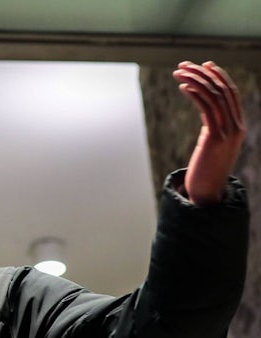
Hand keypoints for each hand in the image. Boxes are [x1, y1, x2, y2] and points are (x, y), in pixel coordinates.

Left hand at [172, 61, 244, 205]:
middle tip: (184, 65)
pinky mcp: (216, 138)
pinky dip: (196, 94)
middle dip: (203, 73)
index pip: (231, 93)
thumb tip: (206, 111)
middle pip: (222, 90)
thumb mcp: (212, 143)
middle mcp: (237, 126)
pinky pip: (207, 109)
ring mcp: (228, 132)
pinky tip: (183, 87)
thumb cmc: (206, 170)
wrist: (207, 192)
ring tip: (178, 72)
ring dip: (195, 80)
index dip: (218, 76)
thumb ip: (213, 126)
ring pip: (214, 96)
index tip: (203, 64)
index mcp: (238, 126)